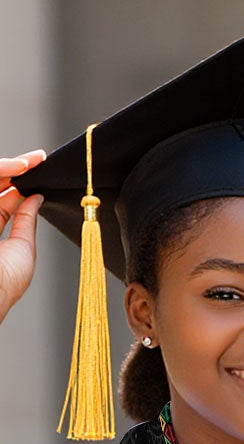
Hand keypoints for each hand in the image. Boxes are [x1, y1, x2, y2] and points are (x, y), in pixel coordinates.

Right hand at [0, 152, 45, 325]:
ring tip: (28, 163)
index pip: (1, 200)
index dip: (18, 183)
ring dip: (6, 168)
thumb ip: (26, 221)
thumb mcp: (22, 249)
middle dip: (14, 169)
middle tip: (37, 159)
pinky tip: (15, 169)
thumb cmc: (4, 284)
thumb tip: (36, 198)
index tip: (39, 169)